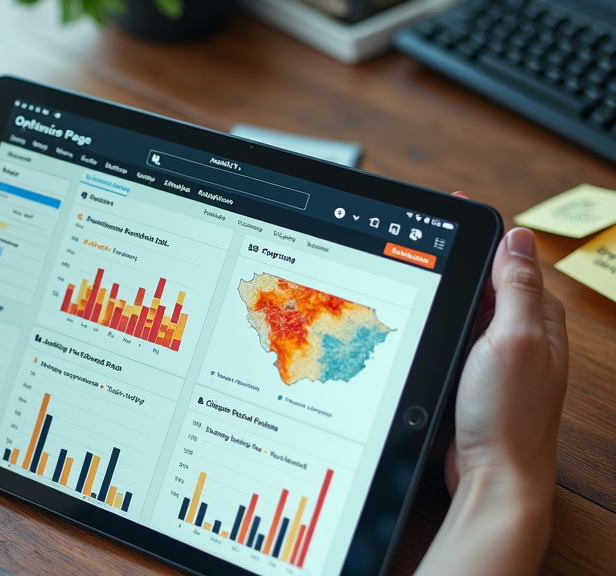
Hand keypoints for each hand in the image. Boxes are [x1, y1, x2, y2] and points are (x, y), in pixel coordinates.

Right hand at [414, 226, 567, 575]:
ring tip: (412, 271)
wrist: (490, 474)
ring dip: (443, 292)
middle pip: (486, 281)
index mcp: (540, 318)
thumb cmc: (508, 414)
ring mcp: (494, 356)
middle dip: (456, 258)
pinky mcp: (470, 376)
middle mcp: (521, 334)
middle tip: (415, 234)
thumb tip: (517, 236)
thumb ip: (518, 288)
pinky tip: (417, 319)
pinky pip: (452, 336)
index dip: (482, 233)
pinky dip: (436, 323)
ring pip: (465, 308)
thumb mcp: (516, 339)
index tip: (448, 208)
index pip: (512, 259)